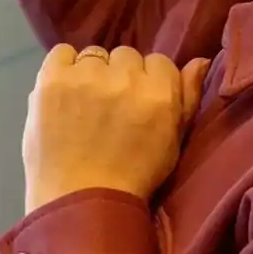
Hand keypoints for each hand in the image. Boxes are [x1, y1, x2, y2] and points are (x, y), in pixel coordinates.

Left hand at [22, 46, 211, 211]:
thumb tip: (200, 60)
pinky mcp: (52, 79)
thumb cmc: (133, 176)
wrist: (80, 200)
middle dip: (120, 77)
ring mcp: (85, 76)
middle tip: (109, 107)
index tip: (136, 104)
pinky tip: (64, 93)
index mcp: (159, 92)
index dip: (148, 82)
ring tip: (83, 104)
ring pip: (94, 55)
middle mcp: (124, 77)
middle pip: (126, 56)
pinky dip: (63, 68)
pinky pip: (61, 53)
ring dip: (91, 73)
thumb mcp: (172, 142)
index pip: (159, 62)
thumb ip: (187, 97)